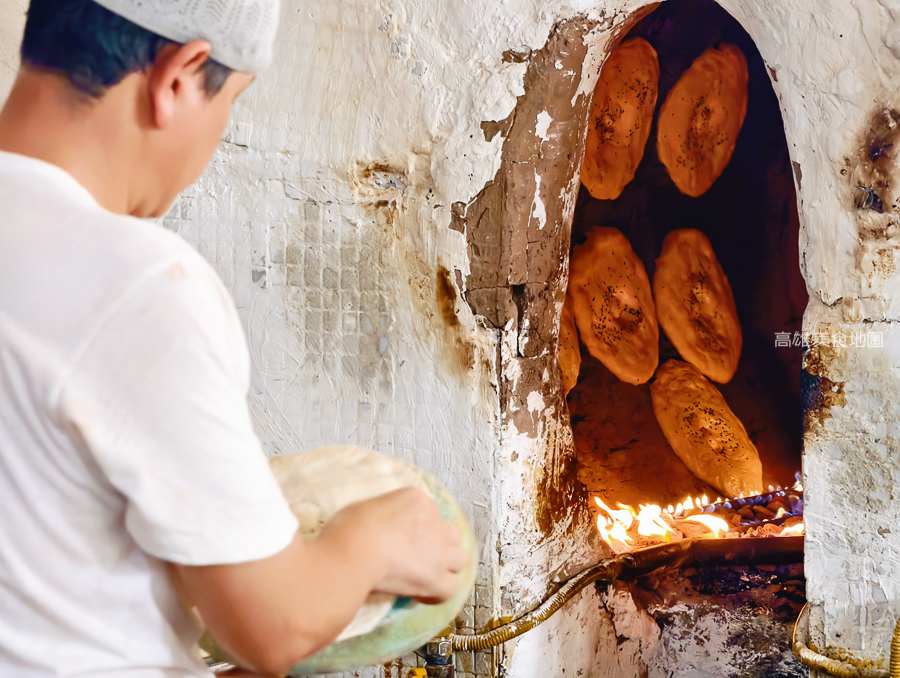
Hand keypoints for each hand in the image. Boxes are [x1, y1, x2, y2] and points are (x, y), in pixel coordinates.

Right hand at [322, 488, 466, 602]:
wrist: (355, 553)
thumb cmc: (349, 529)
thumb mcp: (366, 507)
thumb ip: (383, 514)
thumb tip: (379, 527)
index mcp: (417, 500)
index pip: (427, 512)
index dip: (416, 528)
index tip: (399, 539)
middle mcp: (434, 521)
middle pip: (449, 533)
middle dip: (438, 543)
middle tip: (417, 554)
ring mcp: (439, 550)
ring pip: (458, 558)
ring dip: (445, 566)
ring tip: (425, 574)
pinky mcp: (437, 578)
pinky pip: (449, 588)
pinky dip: (437, 593)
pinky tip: (421, 594)